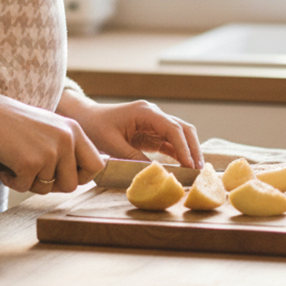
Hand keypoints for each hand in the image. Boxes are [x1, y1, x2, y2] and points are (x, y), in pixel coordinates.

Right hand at [0, 83, 105, 194]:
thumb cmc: (14, 123)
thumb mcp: (49, 128)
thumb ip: (67, 146)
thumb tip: (84, 176)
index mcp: (73, 129)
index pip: (97, 165)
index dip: (82, 176)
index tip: (64, 175)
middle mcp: (66, 139)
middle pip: (72, 184)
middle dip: (52, 184)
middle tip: (34, 171)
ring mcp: (49, 151)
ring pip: (47, 189)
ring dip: (30, 182)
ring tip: (17, 161)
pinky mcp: (30, 163)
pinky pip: (24, 188)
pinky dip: (13, 181)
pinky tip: (5, 163)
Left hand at [57, 92, 203, 168]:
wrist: (85, 119)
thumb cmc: (95, 127)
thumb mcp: (112, 144)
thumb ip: (133, 157)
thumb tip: (154, 173)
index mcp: (145, 112)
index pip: (172, 128)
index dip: (184, 147)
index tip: (191, 165)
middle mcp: (153, 114)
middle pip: (182, 129)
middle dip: (193, 148)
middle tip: (199, 171)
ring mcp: (154, 123)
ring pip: (180, 136)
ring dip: (189, 152)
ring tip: (195, 173)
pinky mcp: (152, 134)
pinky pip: (170, 143)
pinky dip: (179, 155)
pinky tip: (184, 169)